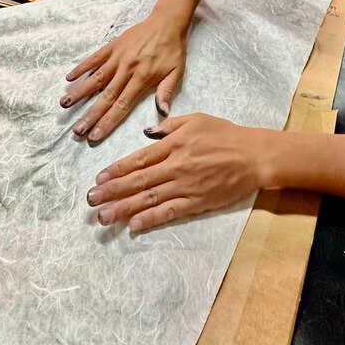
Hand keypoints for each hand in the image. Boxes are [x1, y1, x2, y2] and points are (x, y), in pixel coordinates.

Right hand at [60, 15, 187, 141]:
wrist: (167, 21)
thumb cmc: (173, 49)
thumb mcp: (177, 71)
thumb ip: (167, 91)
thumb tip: (162, 112)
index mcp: (143, 78)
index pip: (122, 105)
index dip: (108, 121)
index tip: (94, 135)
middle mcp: (127, 69)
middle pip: (106, 96)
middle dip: (90, 114)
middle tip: (77, 129)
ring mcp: (118, 56)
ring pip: (96, 77)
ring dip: (80, 91)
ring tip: (64, 104)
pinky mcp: (113, 45)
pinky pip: (95, 57)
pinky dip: (82, 67)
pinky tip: (69, 77)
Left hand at [86, 113, 268, 232]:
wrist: (253, 156)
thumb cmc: (225, 134)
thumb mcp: (196, 119)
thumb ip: (169, 125)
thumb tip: (146, 132)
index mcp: (173, 144)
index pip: (138, 159)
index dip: (116, 170)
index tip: (98, 178)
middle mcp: (175, 166)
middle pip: (138, 180)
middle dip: (112, 191)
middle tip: (91, 200)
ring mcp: (185, 186)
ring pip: (148, 198)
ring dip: (123, 208)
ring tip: (103, 216)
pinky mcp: (196, 202)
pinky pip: (169, 212)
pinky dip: (150, 219)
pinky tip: (133, 226)